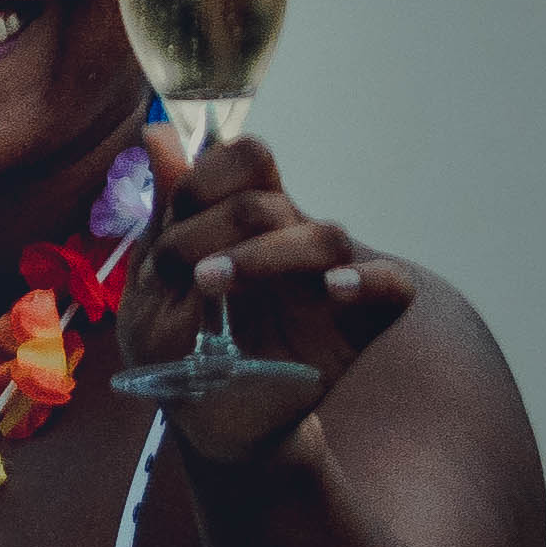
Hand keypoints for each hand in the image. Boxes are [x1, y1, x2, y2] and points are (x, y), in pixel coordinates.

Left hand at [117, 123, 413, 460]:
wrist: (202, 418)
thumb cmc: (176, 346)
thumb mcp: (152, 281)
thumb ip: (166, 210)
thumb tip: (156, 128)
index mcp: (243, 221)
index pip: (248, 160)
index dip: (207, 177)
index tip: (170, 219)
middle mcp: (288, 240)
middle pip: (268, 202)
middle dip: (207, 231)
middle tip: (176, 273)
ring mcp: (327, 279)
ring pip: (324, 236)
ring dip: (261, 255)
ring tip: (213, 282)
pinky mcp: (359, 324)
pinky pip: (392, 286)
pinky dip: (366, 281)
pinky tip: (331, 290)